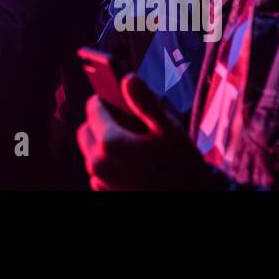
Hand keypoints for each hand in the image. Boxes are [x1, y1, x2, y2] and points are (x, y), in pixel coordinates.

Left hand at [77, 73, 212, 189]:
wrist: (191, 199)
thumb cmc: (182, 168)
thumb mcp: (170, 131)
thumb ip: (145, 103)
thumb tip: (128, 79)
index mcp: (110, 143)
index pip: (93, 107)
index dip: (108, 100)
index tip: (121, 101)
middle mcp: (98, 164)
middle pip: (87, 129)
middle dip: (102, 123)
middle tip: (128, 124)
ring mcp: (100, 181)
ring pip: (91, 150)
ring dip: (105, 144)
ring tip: (134, 146)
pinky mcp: (104, 193)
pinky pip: (99, 170)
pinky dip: (110, 163)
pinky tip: (133, 164)